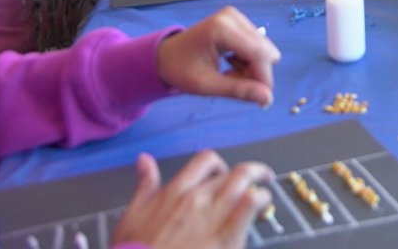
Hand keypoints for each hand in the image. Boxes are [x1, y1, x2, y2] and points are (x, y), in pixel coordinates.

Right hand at [112, 150, 272, 248]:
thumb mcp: (132, 217)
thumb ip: (144, 186)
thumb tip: (144, 159)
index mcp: (174, 192)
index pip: (205, 161)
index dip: (219, 165)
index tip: (224, 173)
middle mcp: (196, 198)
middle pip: (230, 173)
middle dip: (244, 175)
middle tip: (253, 181)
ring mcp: (212, 216)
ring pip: (244, 181)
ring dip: (259, 180)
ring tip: (266, 189)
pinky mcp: (226, 238)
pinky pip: (250, 204)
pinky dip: (260, 198)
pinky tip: (262, 206)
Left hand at [157, 6, 280, 107]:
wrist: (165, 56)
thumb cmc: (180, 70)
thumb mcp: (206, 85)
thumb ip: (238, 90)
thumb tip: (268, 99)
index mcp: (222, 29)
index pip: (259, 53)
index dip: (264, 77)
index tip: (262, 101)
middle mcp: (232, 17)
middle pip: (264, 50)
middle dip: (255, 73)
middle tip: (233, 83)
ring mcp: (236, 17)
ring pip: (263, 49)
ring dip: (251, 68)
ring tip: (228, 75)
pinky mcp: (238, 21)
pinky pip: (256, 46)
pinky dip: (247, 61)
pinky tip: (231, 65)